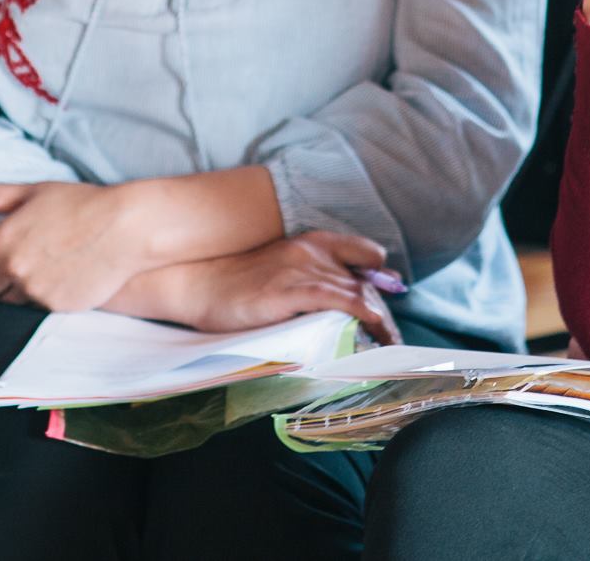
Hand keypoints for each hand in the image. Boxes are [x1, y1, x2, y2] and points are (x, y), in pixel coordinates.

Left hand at [0, 178, 148, 310]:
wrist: (126, 228)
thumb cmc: (82, 203)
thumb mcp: (36, 192)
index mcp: (3, 239)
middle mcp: (13, 268)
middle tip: (1, 272)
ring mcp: (34, 290)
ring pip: (8, 303)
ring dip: (12, 293)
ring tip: (30, 277)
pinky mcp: (55, 307)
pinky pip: (34, 311)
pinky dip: (37, 300)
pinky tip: (51, 284)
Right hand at [170, 231, 401, 347]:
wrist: (197, 284)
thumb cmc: (238, 285)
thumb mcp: (283, 272)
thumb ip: (315, 280)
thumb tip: (346, 305)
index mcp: (311, 242)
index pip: (365, 252)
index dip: (380, 279)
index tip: (385, 306)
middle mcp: (312, 251)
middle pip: (365, 282)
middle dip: (384, 313)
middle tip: (391, 341)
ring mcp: (301, 269)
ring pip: (358, 293)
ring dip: (380, 322)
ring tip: (387, 347)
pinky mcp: (289, 290)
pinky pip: (337, 301)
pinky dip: (361, 316)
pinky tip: (370, 332)